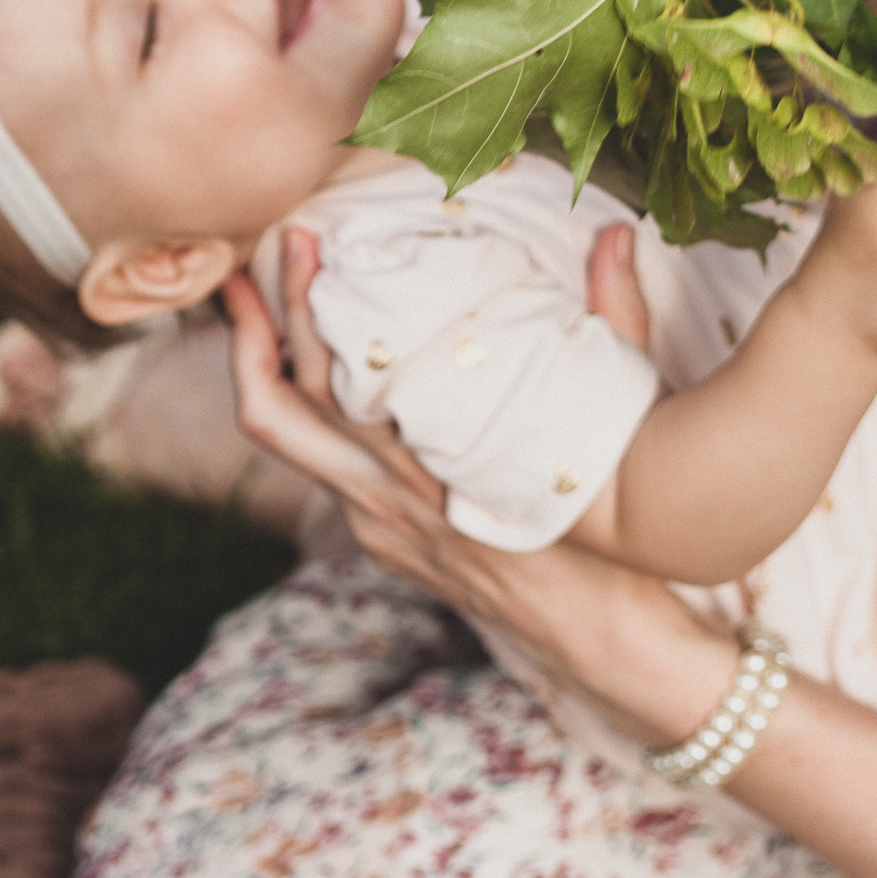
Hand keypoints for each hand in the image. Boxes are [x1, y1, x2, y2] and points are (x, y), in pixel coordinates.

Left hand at [222, 229, 725, 739]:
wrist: (609, 645)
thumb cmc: (622, 538)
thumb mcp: (618, 423)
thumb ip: (614, 319)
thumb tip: (614, 232)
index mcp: (437, 465)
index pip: (335, 382)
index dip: (300, 310)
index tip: (300, 245)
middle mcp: (390, 501)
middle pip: (278, 414)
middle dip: (254, 333)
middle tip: (256, 263)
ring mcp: (380, 529)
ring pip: (289, 446)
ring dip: (265, 372)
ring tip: (255, 307)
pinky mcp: (387, 546)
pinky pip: (328, 474)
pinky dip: (313, 417)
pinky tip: (328, 375)